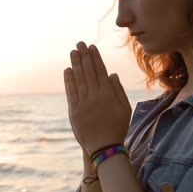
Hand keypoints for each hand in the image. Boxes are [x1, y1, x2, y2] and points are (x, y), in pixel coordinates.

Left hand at [64, 41, 131, 155]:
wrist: (103, 148)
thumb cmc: (117, 128)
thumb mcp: (124, 109)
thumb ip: (118, 91)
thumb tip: (111, 74)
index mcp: (108, 95)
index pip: (100, 71)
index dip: (95, 58)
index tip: (91, 47)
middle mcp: (95, 96)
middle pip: (88, 72)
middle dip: (84, 56)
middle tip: (80, 44)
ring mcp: (83, 103)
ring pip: (79, 79)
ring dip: (75, 64)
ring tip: (73, 52)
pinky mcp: (74, 111)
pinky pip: (71, 92)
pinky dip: (69, 80)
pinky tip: (68, 70)